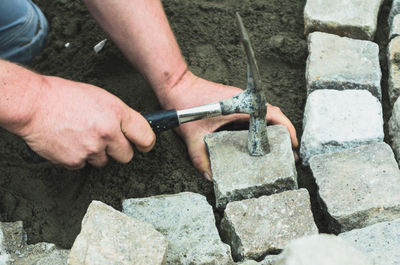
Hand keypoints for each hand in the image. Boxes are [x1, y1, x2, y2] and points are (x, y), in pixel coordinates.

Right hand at [17, 76, 154, 168]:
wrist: (33, 105)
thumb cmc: (63, 96)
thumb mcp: (100, 97)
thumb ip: (117, 115)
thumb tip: (128, 129)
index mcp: (116, 113)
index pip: (145, 136)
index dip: (146, 143)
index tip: (144, 146)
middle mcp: (107, 132)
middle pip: (126, 155)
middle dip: (118, 150)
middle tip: (106, 140)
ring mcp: (92, 149)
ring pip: (104, 162)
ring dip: (96, 154)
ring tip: (81, 136)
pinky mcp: (76, 161)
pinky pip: (83, 165)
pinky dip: (78, 157)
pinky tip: (70, 142)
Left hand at [160, 71, 297, 180]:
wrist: (176, 85)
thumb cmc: (184, 104)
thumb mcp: (192, 136)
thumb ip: (200, 158)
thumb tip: (210, 177)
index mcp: (240, 105)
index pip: (272, 115)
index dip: (286, 129)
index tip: (293, 144)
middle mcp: (244, 100)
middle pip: (273, 114)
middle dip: (284, 132)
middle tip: (290, 152)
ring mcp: (240, 100)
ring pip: (265, 112)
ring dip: (275, 127)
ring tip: (279, 147)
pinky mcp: (234, 101)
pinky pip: (254, 112)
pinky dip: (262, 124)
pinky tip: (260, 138)